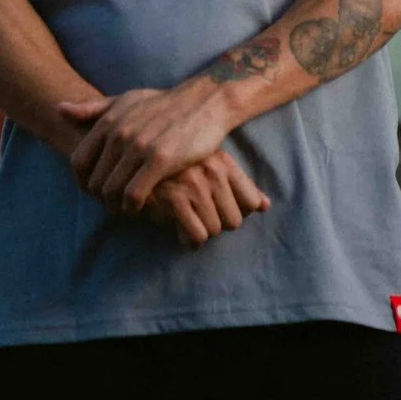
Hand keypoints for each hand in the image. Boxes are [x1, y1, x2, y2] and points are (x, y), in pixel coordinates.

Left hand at [58, 79, 236, 211]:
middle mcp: (120, 133)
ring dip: (115, 206)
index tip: (92, 191)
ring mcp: (139, 147)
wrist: (205, 102)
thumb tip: (59, 109)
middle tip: (111, 204)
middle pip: (94, 180)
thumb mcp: (126, 100)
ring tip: (124, 209)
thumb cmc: (164, 104)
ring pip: (112, 190)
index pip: (79, 162)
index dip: (82, 182)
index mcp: (109, 121)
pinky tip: (140, 208)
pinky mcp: (161, 160)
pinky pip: (134, 195)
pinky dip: (132, 207)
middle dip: (100, 197)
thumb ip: (93, 108)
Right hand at [142, 149, 271, 246]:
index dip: (236, 211)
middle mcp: (212, 170)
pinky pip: (196, 236)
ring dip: (200, 231)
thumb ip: (240, 187)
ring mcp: (194, 184)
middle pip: (234, 220)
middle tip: (197, 213)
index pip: (251, 202)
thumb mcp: (210, 168)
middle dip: (216, 223)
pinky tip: (177, 227)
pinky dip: (188, 238)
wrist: (135, 161)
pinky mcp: (174, 198)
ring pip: (215, 230)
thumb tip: (266, 206)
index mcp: (224, 162)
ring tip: (186, 217)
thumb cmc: (176, 169)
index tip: (219, 208)